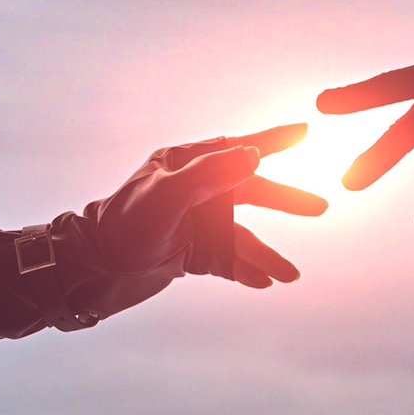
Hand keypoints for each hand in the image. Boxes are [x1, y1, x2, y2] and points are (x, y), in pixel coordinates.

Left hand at [94, 123, 325, 289]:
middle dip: (285, 202)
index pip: (236, 148)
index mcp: (184, 164)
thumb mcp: (167, 196)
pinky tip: (265, 283)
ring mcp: (194, 223)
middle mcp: (193, 190)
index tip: (305, 131)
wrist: (92, 271)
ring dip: (266, 255)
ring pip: (242, 236)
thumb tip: (254, 155)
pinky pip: (227, 261)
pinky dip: (245, 271)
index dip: (272, 140)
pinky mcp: (191, 253)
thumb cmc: (124, 225)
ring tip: (291, 275)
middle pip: (250, 193)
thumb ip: (210, 174)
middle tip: (321, 208)